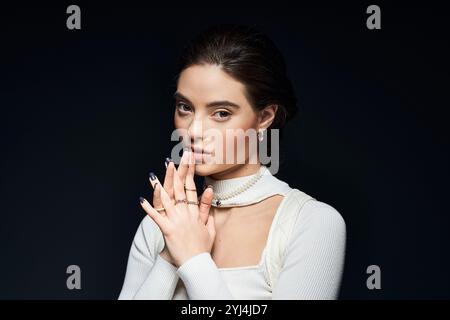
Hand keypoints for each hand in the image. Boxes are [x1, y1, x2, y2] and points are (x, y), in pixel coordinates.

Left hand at [141, 150, 214, 266]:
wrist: (197, 264)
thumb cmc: (202, 248)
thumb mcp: (209, 229)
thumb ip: (208, 212)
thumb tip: (209, 196)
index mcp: (195, 213)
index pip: (192, 189)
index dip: (189, 173)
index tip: (188, 161)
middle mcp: (186, 214)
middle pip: (181, 190)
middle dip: (177, 173)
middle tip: (174, 159)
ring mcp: (177, 221)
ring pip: (167, 200)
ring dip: (159, 187)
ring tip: (153, 176)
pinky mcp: (168, 230)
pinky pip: (157, 217)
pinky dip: (148, 209)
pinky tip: (141, 200)